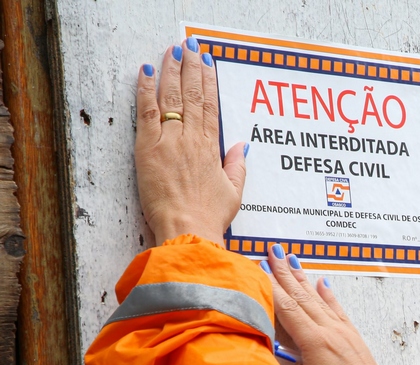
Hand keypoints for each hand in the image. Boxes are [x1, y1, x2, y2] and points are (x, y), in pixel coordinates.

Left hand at [135, 39, 246, 245]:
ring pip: (171, 97)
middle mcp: (191, 139)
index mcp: (211, 148)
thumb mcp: (233, 192)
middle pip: (191, 94)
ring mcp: (169, 141)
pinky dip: (146, 90)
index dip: (208, 81)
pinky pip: (147, 112)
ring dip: (170, 71)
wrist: (189, 229)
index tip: (207, 64)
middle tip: (189, 47)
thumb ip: (237, 166)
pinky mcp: (148, 148)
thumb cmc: (209, 216)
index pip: (210, 106)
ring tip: (171, 52)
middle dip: (190, 67)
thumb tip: (242, 147)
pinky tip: (147, 72)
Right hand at [262, 245, 387, 364]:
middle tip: (272, 250)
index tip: (258, 266)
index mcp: (316, 343)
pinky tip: (323, 283)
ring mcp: (345, 335)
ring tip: (291, 259)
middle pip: (302, 296)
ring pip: (319, 299)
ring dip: (303, 278)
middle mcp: (332, 332)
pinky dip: (328, 295)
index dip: (270, 286)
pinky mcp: (354, 341)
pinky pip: (337, 311)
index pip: (287, 307)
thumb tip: (259, 346)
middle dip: (285, 272)